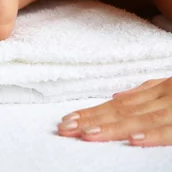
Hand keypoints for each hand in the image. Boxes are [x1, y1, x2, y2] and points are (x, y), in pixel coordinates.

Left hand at [57, 78, 171, 146]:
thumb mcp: (170, 87)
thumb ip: (144, 92)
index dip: (92, 112)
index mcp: (157, 91)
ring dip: (111, 127)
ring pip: (140, 118)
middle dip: (91, 120)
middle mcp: (162, 98)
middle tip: (66, 128)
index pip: (118, 104)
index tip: (69, 119)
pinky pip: (171, 130)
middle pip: (122, 111)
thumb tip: (116, 97)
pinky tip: (132, 139)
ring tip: (87, 134)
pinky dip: (151, 134)